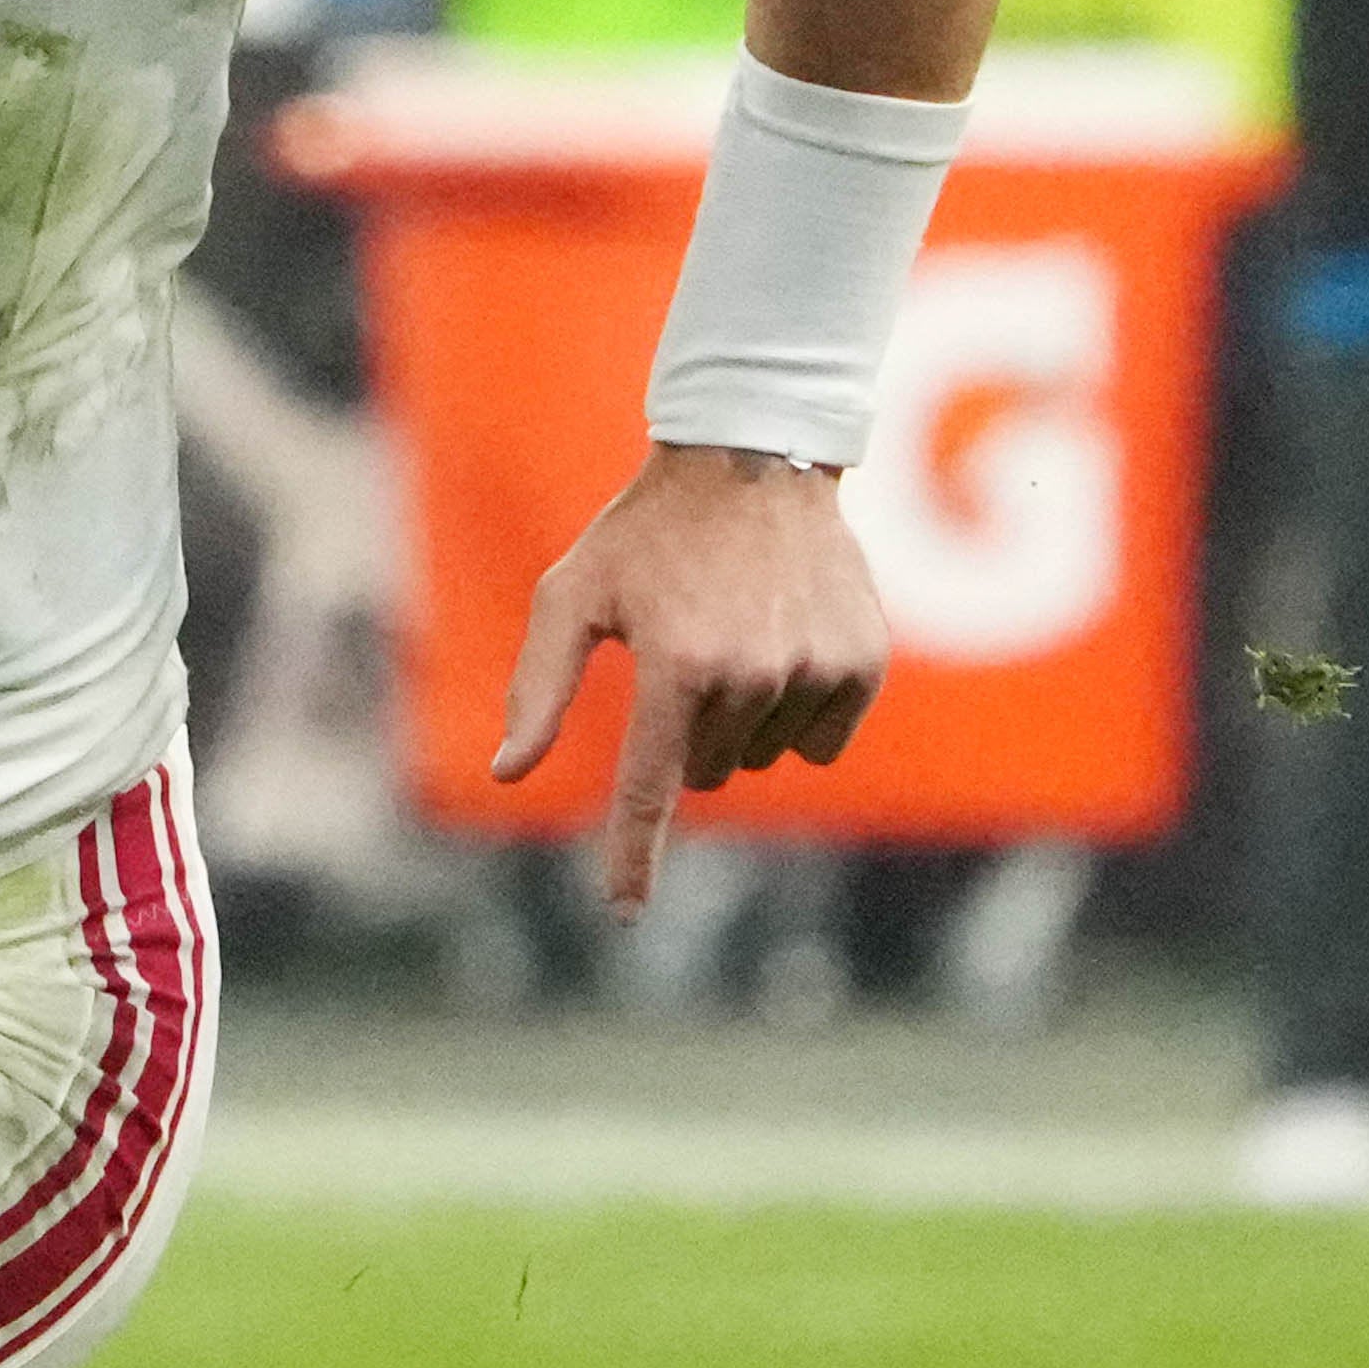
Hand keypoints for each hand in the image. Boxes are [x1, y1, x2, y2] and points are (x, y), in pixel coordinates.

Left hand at [490, 442, 887, 916]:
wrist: (755, 455)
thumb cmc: (648, 530)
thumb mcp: (575, 594)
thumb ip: (540, 687)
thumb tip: (505, 773)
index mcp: (677, 665)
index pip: (650, 788)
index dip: (634, 855)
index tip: (625, 912)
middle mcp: (752, 675)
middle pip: (707, 772)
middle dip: (687, 735)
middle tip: (684, 656)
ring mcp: (816, 669)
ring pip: (764, 756)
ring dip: (743, 720)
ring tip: (738, 634)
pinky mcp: (862, 663)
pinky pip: (821, 740)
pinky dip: (798, 711)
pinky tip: (784, 644)